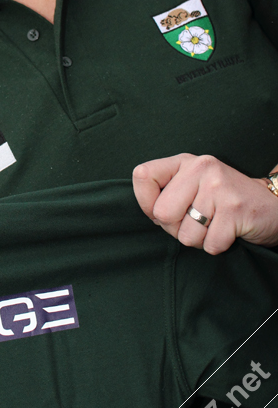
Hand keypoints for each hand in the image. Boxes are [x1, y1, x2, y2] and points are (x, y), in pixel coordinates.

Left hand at [132, 153, 277, 253]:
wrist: (271, 207)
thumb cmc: (223, 202)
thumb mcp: (193, 186)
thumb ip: (167, 193)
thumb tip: (150, 212)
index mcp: (185, 162)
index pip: (143, 176)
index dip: (146, 202)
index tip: (164, 209)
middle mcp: (201, 168)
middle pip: (161, 213)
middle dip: (175, 228)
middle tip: (197, 221)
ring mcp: (218, 187)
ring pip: (185, 235)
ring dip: (199, 240)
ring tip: (215, 225)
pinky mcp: (235, 209)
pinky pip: (209, 245)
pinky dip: (217, 246)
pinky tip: (228, 231)